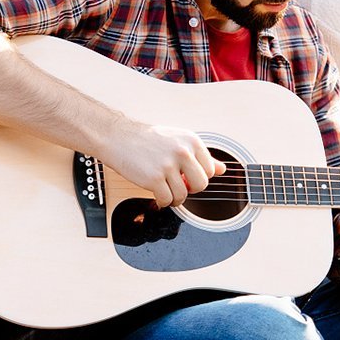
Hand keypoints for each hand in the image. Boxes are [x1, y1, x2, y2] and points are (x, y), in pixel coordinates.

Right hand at [100, 120, 225, 207]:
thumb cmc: (146, 139)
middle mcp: (182, 151)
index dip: (198, 177)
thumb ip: (200, 155)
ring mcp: (168, 165)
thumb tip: (222, 169)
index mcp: (191, 140)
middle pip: (201, 185)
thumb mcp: (177, 140)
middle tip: (178, 185)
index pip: (210, 170)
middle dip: (190, 189)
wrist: (118, 137)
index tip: (187, 176)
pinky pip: (167, 200)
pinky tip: (156, 194)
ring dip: (174, 198)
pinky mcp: (154, 178)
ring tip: (165, 190)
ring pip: (183, 195)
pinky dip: (162, 202)